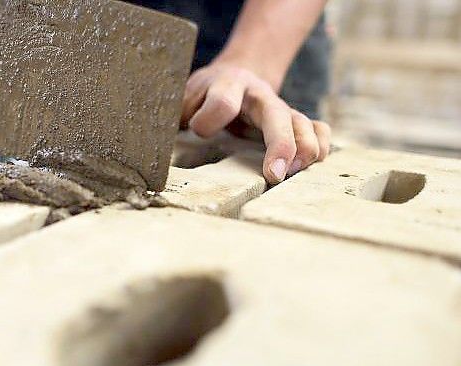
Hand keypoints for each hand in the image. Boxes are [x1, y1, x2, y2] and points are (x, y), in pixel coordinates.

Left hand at [181, 61, 330, 183]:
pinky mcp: (294, 122)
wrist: (235, 75)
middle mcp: (259, 95)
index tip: (195, 130)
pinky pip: (319, 130)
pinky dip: (321, 147)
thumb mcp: (183, 97)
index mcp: (226, 85)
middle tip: (275, 175)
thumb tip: (160, 143)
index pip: (222, 102)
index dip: (208, 120)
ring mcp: (280, 108)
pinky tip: (311, 166)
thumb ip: (177, 115)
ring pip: (303, 124)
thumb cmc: (205, 93)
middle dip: (280, 145)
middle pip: (277, 115)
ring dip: (305, 150)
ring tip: (293, 174)